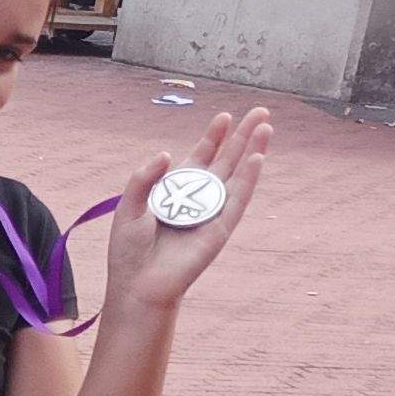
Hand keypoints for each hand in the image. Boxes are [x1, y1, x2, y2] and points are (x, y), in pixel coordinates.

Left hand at [103, 108, 273, 309]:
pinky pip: (238, 200)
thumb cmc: (129, 250)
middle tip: (260, 111)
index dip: (213, 137)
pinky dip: (249, 179)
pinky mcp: (220, 228)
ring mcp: (212, 212)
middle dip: (242, 135)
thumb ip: (144, 178)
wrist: (137, 284)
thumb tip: (167, 154)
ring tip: (266, 126)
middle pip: (226, 160)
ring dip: (252, 150)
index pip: (200, 157)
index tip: (223, 116)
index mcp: (176, 190)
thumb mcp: (128, 206)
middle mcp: (198, 198)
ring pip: (237, 175)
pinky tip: (258, 157)